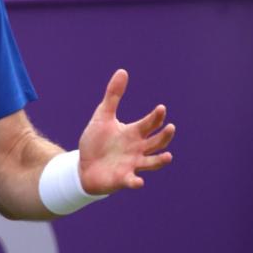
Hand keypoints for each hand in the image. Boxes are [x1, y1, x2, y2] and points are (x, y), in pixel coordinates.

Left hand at [78, 69, 175, 194]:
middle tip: (170, 127)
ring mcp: (132, 164)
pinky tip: (139, 181)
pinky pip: (131, 180)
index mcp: (133, 133)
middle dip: (164, 136)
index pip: (149, 124)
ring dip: (160, 160)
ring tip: (168, 156)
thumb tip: (123, 71)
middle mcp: (137, 149)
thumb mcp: (103, 116)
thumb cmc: (96, 141)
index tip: (161, 108)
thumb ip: (113, 96)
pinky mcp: (122, 178)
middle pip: (156, 143)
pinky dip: (135, 181)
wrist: (83, 165)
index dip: (155, 117)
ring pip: (151, 163)